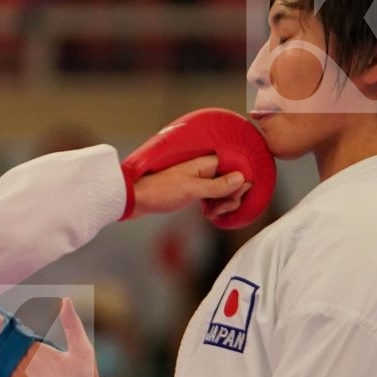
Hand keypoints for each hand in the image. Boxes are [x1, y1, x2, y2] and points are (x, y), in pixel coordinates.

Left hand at [129, 156, 249, 218]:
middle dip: (230, 198)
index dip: (240, 185)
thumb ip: (218, 185)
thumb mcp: (192, 190)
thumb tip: (241, 179)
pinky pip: (212, 196)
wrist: (135, 199)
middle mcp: (205, 168)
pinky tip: (208, 214)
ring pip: (223, 191)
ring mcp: (199, 179)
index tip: (232, 198)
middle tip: (217, 209)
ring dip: (222, 204)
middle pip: (233, 182)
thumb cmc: (159, 191)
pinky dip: (213, 206)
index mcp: (207, 162)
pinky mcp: (193, 189)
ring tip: (210, 213)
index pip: (237, 169)